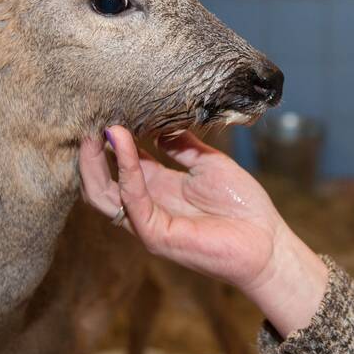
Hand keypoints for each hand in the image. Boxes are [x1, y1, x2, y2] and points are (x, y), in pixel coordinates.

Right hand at [79, 126, 327, 335]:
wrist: (267, 243)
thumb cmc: (243, 207)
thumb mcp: (208, 163)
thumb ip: (182, 145)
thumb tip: (159, 125)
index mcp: (159, 188)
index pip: (121, 164)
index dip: (110, 140)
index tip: (104, 110)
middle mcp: (147, 205)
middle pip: (101, 181)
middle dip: (90, 152)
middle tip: (86, 119)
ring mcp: (148, 222)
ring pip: (103, 194)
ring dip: (96, 162)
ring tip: (93, 131)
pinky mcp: (157, 235)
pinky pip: (133, 201)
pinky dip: (125, 170)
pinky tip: (124, 143)